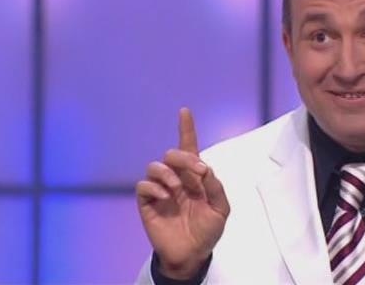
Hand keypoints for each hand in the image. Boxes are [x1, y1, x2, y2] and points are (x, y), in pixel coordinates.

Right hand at [136, 108, 229, 278]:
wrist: (192, 254)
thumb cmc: (207, 230)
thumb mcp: (221, 209)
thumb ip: (215, 186)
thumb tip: (204, 168)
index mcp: (194, 177)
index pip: (189, 148)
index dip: (186, 129)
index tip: (184, 111)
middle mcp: (176, 179)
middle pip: (172, 154)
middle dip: (183, 156)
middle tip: (195, 171)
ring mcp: (161, 190)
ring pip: (155, 166)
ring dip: (168, 173)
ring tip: (176, 190)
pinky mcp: (148, 203)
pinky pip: (143, 185)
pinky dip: (154, 188)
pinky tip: (166, 199)